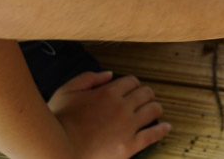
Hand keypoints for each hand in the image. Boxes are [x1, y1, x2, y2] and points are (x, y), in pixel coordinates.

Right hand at [49, 71, 170, 158]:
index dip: (133, 84)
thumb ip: (88, 78)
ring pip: (152, 110)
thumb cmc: (58, 121)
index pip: (131, 81)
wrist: (57, 149)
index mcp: (108, 92)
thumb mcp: (67, 90)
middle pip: (145, 93)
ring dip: (156, 107)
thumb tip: (109, 74)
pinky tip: (167, 127)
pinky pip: (152, 135)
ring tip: (156, 109)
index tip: (133, 88)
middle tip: (146, 98)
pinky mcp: (128, 146)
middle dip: (146, 94)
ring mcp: (127, 127)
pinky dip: (162, 130)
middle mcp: (122, 107)